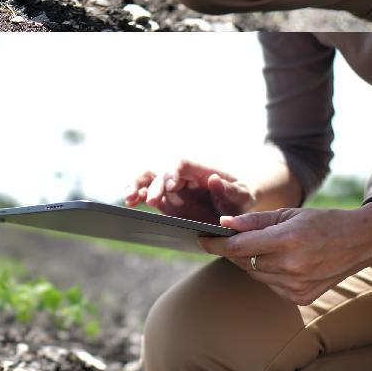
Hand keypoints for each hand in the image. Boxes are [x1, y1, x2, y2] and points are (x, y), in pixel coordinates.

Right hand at [123, 160, 254, 224]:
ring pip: (150, 180)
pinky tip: (130, 204)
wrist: (237, 207)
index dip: (173, 172)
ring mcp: (173, 188)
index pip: (181, 163)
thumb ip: (228, 190)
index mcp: (200, 170)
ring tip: (130, 199)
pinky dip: (137, 196)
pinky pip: (148, 195)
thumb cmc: (240, 197)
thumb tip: (213, 179)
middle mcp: (183, 176)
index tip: (172, 186)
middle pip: (162, 172)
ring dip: (138, 186)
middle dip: (155, 185)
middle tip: (152, 200)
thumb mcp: (241, 195)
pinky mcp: (167, 201)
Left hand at [199, 200, 371, 305]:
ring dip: (252, 262)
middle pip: (244, 262)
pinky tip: (283, 262)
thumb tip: (225, 224)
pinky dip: (269, 274)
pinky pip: (271, 285)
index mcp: (288, 239)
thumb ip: (256, 221)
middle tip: (230, 239)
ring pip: (256, 275)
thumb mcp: (291, 213)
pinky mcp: (300, 298)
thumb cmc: (324, 222)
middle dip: (234, 250)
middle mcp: (291, 266)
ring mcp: (296, 285)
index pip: (239, 246)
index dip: (216, 243)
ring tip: (264, 248)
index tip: (203, 239)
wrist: (360, 242)